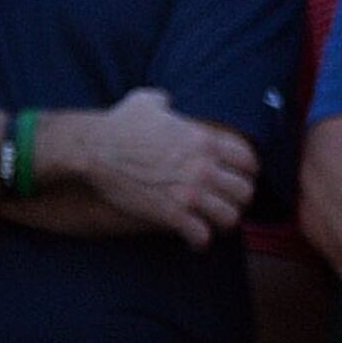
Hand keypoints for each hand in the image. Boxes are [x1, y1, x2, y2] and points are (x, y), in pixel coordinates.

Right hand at [47, 91, 255, 247]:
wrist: (93, 150)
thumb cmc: (118, 125)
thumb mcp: (146, 102)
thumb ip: (165, 101)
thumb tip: (166, 101)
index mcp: (204, 140)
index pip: (248, 160)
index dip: (247, 172)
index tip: (238, 178)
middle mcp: (204, 168)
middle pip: (245, 191)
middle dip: (238, 199)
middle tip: (227, 203)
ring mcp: (190, 193)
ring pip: (230, 217)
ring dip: (223, 222)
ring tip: (214, 224)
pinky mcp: (172, 213)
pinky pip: (201, 235)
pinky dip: (200, 241)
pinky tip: (194, 240)